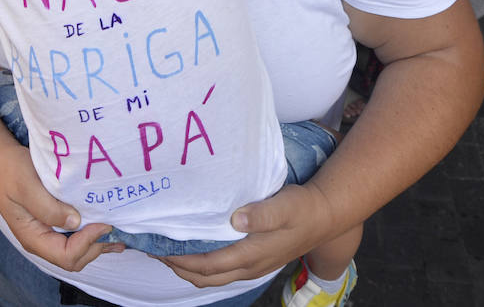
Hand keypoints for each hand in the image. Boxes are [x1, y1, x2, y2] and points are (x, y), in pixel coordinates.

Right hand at [0, 144, 122, 271]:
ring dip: (98, 246)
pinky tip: (109, 236)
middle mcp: (41, 241)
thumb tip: (75, 222)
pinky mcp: (55, 226)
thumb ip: (48, 207)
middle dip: (95, 247)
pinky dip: (94, 239)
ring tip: (120, 239)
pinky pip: (77, 241)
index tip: (101, 223)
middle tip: (114, 228)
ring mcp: (48, 235)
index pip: (65, 255)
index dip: (86, 243)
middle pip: (74, 259)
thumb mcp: (27, 185)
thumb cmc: (13, 171)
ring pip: (78, 253)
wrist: (3, 161)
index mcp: (32, 236)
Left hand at [161, 183, 332, 287]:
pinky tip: (196, 247)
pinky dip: (204, 264)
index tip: (159, 249)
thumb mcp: (284, 206)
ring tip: (169, 251)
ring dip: (189, 268)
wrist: (327, 214)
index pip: (207, 266)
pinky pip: (223, 270)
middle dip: (178, 268)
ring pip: (213, 277)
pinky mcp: (257, 259)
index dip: (181, 261)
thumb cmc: (304, 208)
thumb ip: (261, 214)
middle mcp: (250, 266)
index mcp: (251, 254)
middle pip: (205, 277)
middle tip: (156, 251)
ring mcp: (254, 266)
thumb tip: (236, 219)